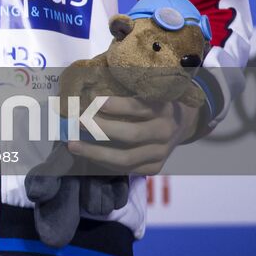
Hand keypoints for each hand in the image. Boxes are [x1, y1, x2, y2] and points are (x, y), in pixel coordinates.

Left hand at [65, 96, 201, 174]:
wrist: (182, 122)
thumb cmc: (154, 100)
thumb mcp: (148, 89)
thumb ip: (126, 89)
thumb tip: (87, 86)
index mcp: (162, 107)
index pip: (139, 107)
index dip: (117, 106)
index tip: (95, 102)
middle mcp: (164, 130)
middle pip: (131, 134)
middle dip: (100, 130)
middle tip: (77, 122)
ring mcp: (161, 152)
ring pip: (127, 158)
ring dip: (96, 153)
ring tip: (73, 145)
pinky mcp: (156, 167)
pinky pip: (127, 169)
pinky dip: (104, 163)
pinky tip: (87, 155)